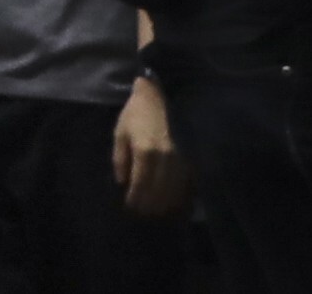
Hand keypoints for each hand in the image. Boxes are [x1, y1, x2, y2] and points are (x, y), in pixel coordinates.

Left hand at [116, 71, 185, 221]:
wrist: (159, 97)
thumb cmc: (135, 114)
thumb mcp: (120, 133)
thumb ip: (120, 159)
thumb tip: (123, 182)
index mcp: (145, 151)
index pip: (141, 184)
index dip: (136, 199)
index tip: (130, 207)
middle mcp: (166, 158)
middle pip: (159, 191)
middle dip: (150, 205)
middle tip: (143, 214)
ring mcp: (181, 158)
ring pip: (175, 189)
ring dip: (166, 204)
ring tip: (157, 212)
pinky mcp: (191, 157)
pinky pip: (187, 182)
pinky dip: (181, 195)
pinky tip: (175, 203)